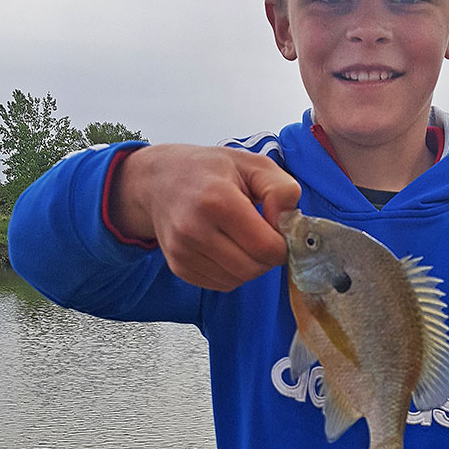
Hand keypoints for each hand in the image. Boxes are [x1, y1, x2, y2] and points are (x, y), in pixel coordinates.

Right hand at [109, 144, 300, 290]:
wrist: (159, 181)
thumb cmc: (211, 170)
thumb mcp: (253, 164)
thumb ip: (282, 190)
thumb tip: (289, 225)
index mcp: (217, 201)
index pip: (266, 247)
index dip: (283, 243)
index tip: (279, 228)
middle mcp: (194, 230)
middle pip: (253, 269)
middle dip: (268, 256)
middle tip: (264, 233)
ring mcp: (182, 252)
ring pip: (238, 280)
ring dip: (251, 265)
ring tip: (243, 237)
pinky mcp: (178, 267)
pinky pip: (221, 284)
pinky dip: (232, 271)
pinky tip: (227, 246)